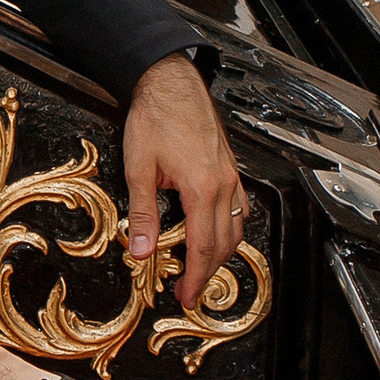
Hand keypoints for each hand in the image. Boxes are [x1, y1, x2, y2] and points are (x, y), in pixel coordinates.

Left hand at [122, 56, 244, 307]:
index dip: (195, 277)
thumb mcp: (139, 169)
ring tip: (201, 268)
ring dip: (221, 253)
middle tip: (190, 291)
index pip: (203, 247)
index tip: (186, 296)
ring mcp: (230, 175)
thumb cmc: (155, 118)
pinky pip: (240, 207)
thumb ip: (142, 214)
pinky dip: (231, 228)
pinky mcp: (230, 167)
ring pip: (236, 227)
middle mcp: (223, 184)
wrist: (170, 83)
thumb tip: (141, 250)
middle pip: (224, 243)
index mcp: (202, 188)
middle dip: (208, 272)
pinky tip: (217, 232)